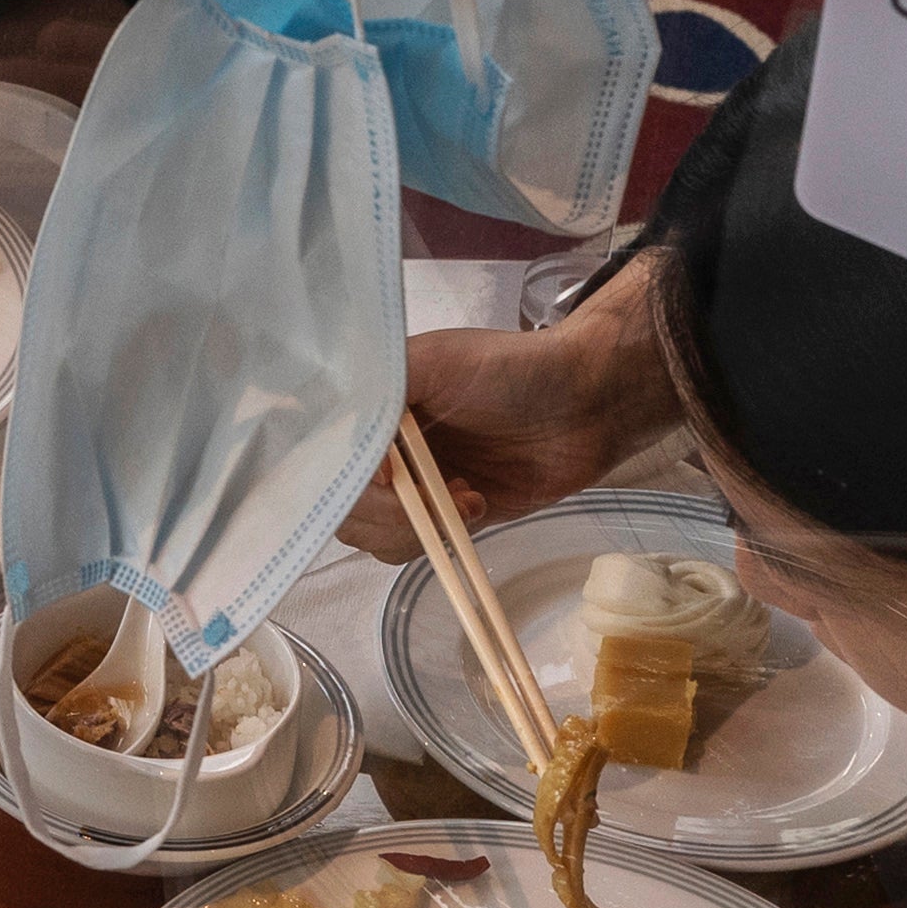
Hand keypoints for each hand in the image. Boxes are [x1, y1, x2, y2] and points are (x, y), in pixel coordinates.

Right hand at [339, 314, 686, 558]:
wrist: (588, 402)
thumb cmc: (510, 370)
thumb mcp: (434, 360)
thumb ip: (380, 394)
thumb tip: (352, 457)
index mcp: (368, 405)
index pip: (318, 455)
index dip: (339, 476)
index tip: (384, 477)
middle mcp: (379, 447)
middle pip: (337, 501)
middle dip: (378, 507)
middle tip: (424, 493)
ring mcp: (410, 484)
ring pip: (369, 532)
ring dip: (408, 525)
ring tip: (460, 495)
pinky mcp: (446, 515)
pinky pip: (409, 548)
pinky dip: (435, 538)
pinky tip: (474, 505)